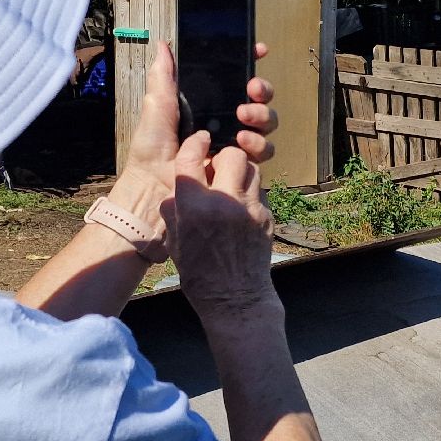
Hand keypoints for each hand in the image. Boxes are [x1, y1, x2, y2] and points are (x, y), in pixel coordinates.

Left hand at [110, 41, 275, 260]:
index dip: (249, 61)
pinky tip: (241, 141)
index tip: (258, 50)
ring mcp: (236, 143)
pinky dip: (258, 143)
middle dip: (262, 89)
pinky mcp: (242, 166)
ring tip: (244, 117)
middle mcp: (226, 120)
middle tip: (252, 88)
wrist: (154, 188)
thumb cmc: (151, 150)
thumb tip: (163, 44)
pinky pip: (263, 151)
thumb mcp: (157, 107)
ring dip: (261, 115)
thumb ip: (163, 77)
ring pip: (266, 122)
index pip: (234, 77)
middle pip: (258, 98)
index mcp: (207, 103)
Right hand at [166, 131, 277, 323]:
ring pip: (252, 169)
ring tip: (232, 187)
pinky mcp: (267, 218)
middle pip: (231, 155)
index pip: (192, 158)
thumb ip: (173, 211)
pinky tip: (242, 211)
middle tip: (219, 169)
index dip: (194, 144)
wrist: (235, 299)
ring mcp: (250, 209)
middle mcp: (224, 203)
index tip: (199, 141)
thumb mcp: (174, 242)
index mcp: (194, 208)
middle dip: (224, 157)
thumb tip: (176, 189)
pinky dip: (251, 195)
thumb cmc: (200, 274)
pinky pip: (260, 193)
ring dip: (241, 173)